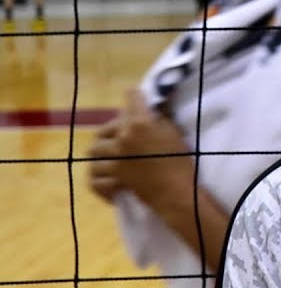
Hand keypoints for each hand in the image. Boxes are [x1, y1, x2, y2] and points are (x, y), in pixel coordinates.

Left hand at [87, 90, 192, 205]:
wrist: (177, 190)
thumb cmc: (180, 159)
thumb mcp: (173, 132)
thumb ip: (158, 118)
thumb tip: (149, 110)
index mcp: (140, 123)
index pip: (131, 97)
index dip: (134, 96)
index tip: (136, 97)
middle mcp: (122, 138)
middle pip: (104, 128)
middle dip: (112, 129)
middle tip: (122, 133)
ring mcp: (114, 160)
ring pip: (93, 152)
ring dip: (101, 154)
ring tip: (110, 156)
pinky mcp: (113, 179)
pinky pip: (95, 180)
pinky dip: (100, 181)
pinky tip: (110, 179)